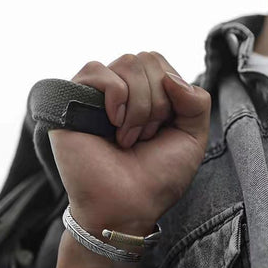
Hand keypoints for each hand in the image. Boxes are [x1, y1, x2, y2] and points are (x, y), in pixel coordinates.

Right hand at [48, 51, 210, 237]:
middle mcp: (121, 93)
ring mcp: (96, 96)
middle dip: (156, 104)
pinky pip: (97, 70)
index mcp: (146, 98)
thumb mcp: (192, 139)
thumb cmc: (157, 179)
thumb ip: (196, 101)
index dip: (170, 96)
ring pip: (128, 64)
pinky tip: (112, 124)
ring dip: (138, 107)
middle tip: (143, 139)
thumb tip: (170, 76)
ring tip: (126, 139)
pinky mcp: (72, 101)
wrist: (127, 206)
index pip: (162, 65)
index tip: (160, 134)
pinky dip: (115, 96)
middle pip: (148, 60)